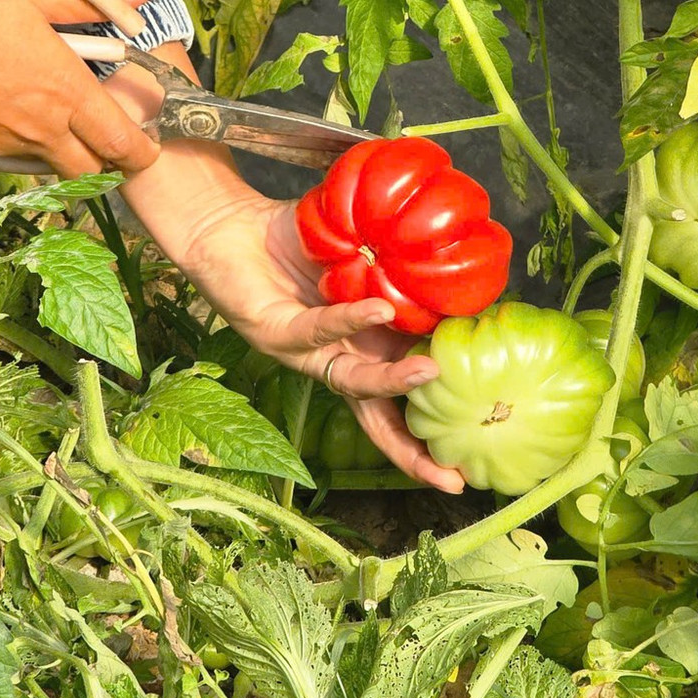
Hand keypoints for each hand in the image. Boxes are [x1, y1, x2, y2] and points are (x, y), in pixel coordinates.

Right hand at [0, 0, 162, 178]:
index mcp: (67, 92)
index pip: (123, 143)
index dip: (143, 152)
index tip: (149, 147)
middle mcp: (42, 129)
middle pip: (92, 170)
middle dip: (109, 163)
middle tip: (110, 143)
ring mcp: (5, 147)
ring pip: (53, 169)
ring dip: (66, 157)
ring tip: (61, 127)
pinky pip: (11, 162)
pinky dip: (24, 152)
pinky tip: (12, 122)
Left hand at [116, 132, 464, 492]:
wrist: (226, 225)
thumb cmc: (296, 240)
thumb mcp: (361, 255)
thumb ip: (401, 267)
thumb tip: (463, 261)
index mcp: (364, 349)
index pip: (403, 399)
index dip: (432, 430)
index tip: (470, 459)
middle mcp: (337, 360)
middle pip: (380, 415)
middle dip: (414, 449)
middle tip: (452, 472)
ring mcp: (305, 352)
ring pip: (353, 380)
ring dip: (391, 381)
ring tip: (429, 371)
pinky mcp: (275, 332)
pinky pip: (318, 329)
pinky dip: (350, 320)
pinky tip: (379, 310)